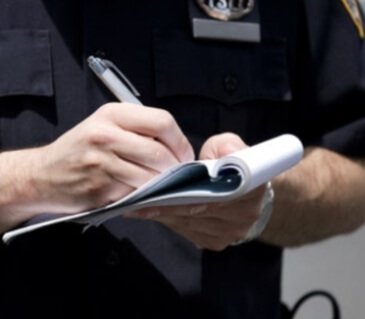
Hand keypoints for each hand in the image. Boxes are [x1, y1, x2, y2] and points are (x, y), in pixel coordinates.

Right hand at [28, 103, 193, 213]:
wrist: (41, 176)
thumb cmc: (78, 151)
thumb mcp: (102, 126)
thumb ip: (136, 130)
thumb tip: (176, 147)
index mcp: (111, 114)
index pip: (162, 121)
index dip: (180, 141)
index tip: (184, 155)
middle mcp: (105, 134)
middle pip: (159, 151)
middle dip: (176, 168)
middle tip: (178, 176)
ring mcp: (101, 162)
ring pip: (150, 177)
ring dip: (162, 186)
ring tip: (161, 186)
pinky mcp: (99, 188)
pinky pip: (135, 194)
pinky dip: (144, 197)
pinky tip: (140, 195)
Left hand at [126, 133, 265, 250]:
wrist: (249, 191)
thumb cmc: (234, 165)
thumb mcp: (231, 146)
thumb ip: (226, 146)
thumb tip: (224, 153)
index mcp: (252, 189)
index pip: (218, 193)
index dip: (188, 193)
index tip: (162, 191)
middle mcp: (242, 216)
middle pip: (197, 211)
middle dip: (165, 204)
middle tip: (139, 197)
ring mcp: (229, 233)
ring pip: (187, 223)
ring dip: (162, 214)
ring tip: (137, 204)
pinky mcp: (215, 242)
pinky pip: (185, 231)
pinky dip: (167, 220)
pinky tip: (149, 212)